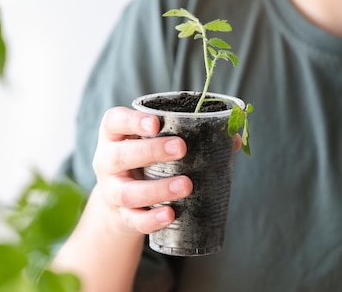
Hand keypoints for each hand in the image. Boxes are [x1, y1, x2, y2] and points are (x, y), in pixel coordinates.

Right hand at [91, 107, 192, 235]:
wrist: (121, 201)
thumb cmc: (145, 161)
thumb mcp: (154, 143)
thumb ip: (188, 136)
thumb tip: (233, 139)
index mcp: (114, 136)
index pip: (113, 121)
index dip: (132, 121)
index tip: (156, 123)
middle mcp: (107, 162)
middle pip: (119, 156)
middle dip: (150, 151)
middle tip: (180, 148)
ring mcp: (112, 191)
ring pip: (127, 192)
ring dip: (157, 189)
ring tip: (186, 185)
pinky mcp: (122, 216)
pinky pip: (134, 220)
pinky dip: (151, 219)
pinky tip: (170, 215)